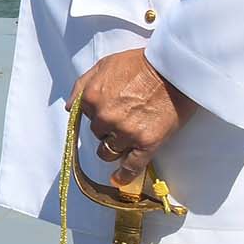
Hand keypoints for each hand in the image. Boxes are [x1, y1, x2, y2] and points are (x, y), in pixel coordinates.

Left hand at [69, 48, 196, 186]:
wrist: (174, 70)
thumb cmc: (140, 63)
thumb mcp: (104, 65)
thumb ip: (83, 85)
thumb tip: (70, 107)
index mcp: (91, 97)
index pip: (84, 116)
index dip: (97, 114)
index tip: (108, 111)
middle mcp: (104, 117)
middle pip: (97, 134)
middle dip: (106, 129)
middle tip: (123, 120)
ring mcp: (125, 132)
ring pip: (108, 151)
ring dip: (113, 148)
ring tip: (124, 142)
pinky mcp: (146, 144)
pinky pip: (130, 167)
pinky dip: (123, 176)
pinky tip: (117, 180)